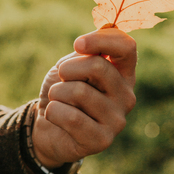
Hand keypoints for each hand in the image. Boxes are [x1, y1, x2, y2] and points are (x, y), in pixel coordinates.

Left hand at [32, 28, 136, 168]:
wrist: (46, 124)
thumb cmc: (62, 89)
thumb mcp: (72, 64)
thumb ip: (88, 52)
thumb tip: (99, 33)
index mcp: (124, 73)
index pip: (127, 47)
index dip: (101, 40)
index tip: (78, 44)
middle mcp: (127, 96)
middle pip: (98, 66)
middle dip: (68, 69)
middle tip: (61, 78)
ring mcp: (118, 120)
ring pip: (79, 92)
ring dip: (57, 92)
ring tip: (58, 100)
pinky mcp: (103, 140)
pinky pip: (71, 116)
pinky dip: (53, 112)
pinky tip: (56, 118)